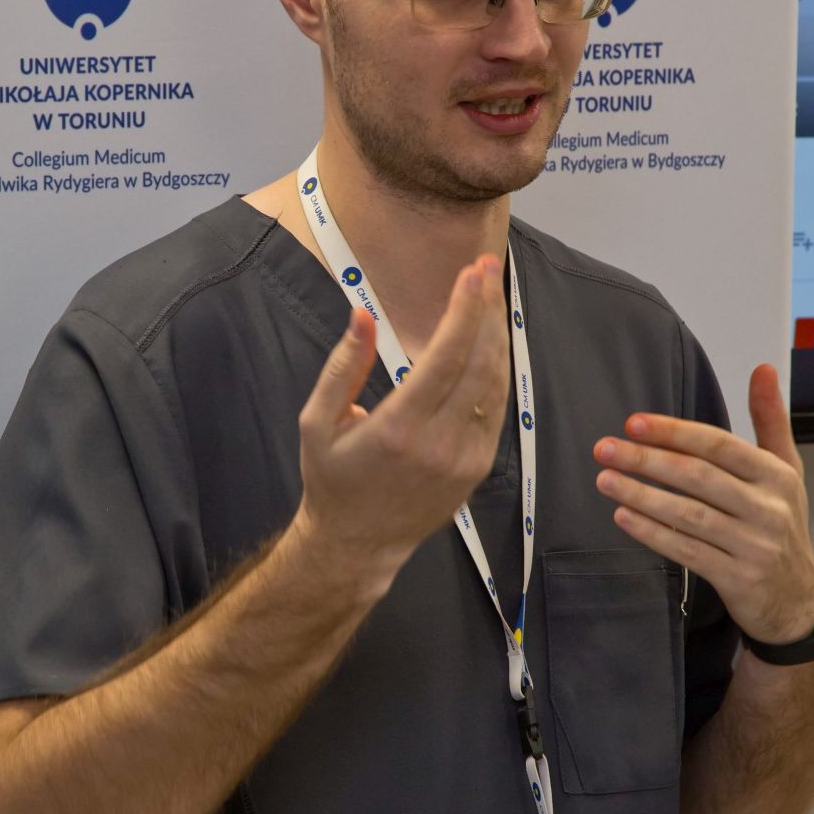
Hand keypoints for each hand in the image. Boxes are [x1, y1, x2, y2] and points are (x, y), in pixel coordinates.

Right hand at [295, 255, 510, 590]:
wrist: (358, 544)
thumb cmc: (331, 480)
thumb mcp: (316, 423)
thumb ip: (343, 367)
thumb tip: (363, 316)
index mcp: (399, 429)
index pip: (446, 356)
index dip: (465, 310)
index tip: (471, 273)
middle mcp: (440, 444)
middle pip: (480, 362)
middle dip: (487, 310)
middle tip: (486, 269)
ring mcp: (465, 458)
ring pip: (496, 383)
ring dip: (497, 335)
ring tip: (490, 295)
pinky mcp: (477, 467)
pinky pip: (495, 408)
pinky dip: (497, 368)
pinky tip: (489, 340)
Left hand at [592, 363, 813, 644]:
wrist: (797, 598)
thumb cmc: (782, 523)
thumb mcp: (786, 469)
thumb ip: (770, 419)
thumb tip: (764, 368)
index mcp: (776, 474)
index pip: (719, 445)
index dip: (674, 432)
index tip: (633, 423)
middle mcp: (768, 508)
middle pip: (698, 477)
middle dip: (647, 460)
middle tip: (605, 448)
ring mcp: (753, 545)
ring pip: (689, 515)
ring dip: (642, 495)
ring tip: (605, 480)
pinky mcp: (737, 578)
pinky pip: (687, 551)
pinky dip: (653, 533)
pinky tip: (624, 516)